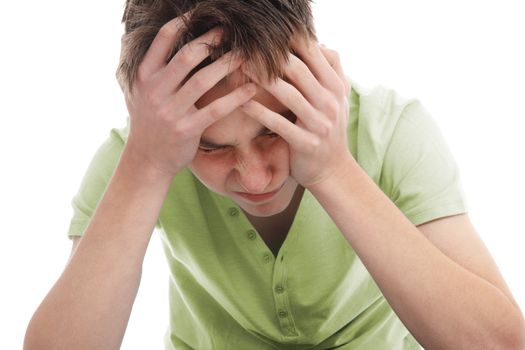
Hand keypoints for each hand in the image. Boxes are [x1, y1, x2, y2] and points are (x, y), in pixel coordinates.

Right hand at [122, 16, 255, 175]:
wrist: (147, 160)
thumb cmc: (148, 122)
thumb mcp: (138, 92)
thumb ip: (151, 68)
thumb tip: (164, 40)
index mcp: (144, 75)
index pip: (164, 39)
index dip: (185, 22)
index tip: (203, 14)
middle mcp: (155, 90)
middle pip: (188, 56)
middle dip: (213, 40)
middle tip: (232, 31)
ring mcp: (171, 110)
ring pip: (204, 79)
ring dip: (229, 64)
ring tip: (247, 55)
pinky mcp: (187, 129)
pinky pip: (217, 108)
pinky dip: (236, 97)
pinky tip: (252, 88)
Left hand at [240, 37, 352, 187]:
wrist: (332, 170)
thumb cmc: (329, 129)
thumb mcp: (338, 98)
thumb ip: (332, 71)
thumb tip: (320, 45)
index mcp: (336, 88)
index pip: (315, 55)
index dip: (291, 41)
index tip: (269, 34)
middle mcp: (330, 103)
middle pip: (299, 70)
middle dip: (271, 57)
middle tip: (247, 48)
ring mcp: (319, 124)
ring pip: (288, 94)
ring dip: (262, 79)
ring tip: (241, 68)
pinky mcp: (305, 143)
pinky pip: (278, 123)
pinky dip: (259, 111)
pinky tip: (242, 101)